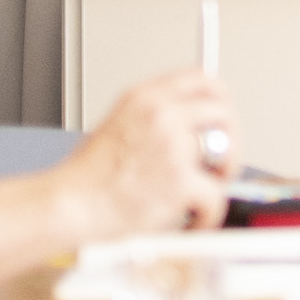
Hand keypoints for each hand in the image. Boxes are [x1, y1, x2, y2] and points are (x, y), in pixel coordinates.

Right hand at [61, 67, 234, 236]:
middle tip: (220, 166)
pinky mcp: (180, 180)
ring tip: (201, 195)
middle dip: (230, 141)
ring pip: (228, 152)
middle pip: (223, 111)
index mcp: (144, 97)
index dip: (220, 100)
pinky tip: (191, 220)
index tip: (223, 119)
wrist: (69, 207)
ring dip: (221, 177)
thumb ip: (155, 122)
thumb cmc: (87, 179)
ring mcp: (173, 145)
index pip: (200, 78)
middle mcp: (161, 114)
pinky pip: (217, 195)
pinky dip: (209, 215)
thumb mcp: (117, 128)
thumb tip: (191, 131)